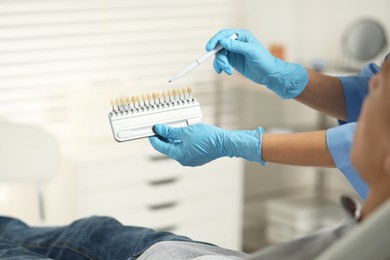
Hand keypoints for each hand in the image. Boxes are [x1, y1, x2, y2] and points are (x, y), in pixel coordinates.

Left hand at [148, 123, 264, 166]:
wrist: (224, 143)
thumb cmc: (207, 137)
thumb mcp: (185, 131)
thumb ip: (170, 131)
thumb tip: (158, 129)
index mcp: (178, 154)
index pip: (160, 146)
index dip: (154, 137)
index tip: (151, 130)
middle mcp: (183, 160)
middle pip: (168, 148)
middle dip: (164, 137)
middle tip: (162, 127)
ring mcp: (190, 160)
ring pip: (177, 148)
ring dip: (173, 139)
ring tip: (174, 128)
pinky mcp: (196, 158)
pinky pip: (185, 150)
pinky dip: (182, 142)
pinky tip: (184, 134)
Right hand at [206, 29, 307, 98]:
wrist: (269, 74)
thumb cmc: (264, 60)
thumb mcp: (251, 51)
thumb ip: (237, 46)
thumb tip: (223, 41)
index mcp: (241, 36)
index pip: (224, 34)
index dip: (215, 40)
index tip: (209, 48)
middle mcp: (236, 42)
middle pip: (219, 46)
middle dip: (218, 56)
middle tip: (223, 65)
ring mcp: (234, 52)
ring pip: (219, 55)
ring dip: (220, 63)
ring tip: (227, 70)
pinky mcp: (233, 61)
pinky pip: (222, 62)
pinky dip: (221, 67)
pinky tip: (227, 72)